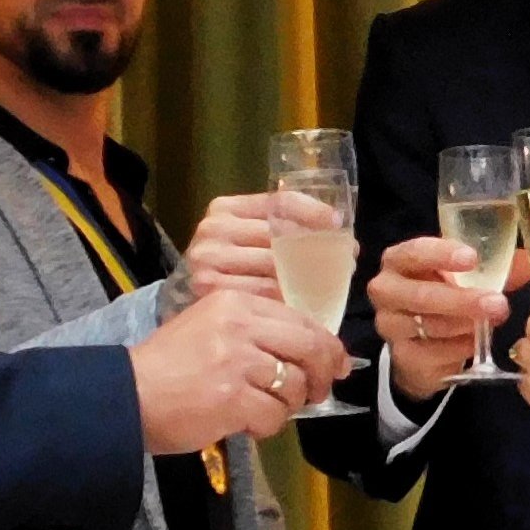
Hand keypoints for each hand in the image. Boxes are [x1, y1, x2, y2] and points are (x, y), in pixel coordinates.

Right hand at [129, 290, 349, 451]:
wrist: (126, 395)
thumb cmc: (169, 366)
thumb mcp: (212, 328)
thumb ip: (258, 333)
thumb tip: (316, 354)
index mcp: (237, 302)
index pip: (302, 320)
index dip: (328, 347)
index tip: (336, 365)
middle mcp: (240, 326)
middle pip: (311, 347)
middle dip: (322, 375)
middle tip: (316, 394)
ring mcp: (237, 362)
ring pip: (294, 385)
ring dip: (287, 405)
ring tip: (263, 409)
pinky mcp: (232, 398)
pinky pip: (273, 416)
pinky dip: (266, 426)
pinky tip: (246, 424)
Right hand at [171, 191, 332, 310]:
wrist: (184, 328)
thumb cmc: (225, 277)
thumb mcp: (245, 243)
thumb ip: (277, 230)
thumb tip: (336, 229)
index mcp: (225, 209)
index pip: (278, 202)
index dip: (312, 211)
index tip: (337, 224)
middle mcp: (212, 230)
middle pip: (279, 236)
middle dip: (317, 250)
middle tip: (345, 265)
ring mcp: (207, 259)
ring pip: (274, 267)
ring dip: (308, 280)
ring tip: (331, 289)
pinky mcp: (208, 289)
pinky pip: (263, 295)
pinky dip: (288, 303)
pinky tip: (305, 310)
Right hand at [368, 236, 515, 402]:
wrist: (419, 341)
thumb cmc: (443, 294)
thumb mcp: (460, 275)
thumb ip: (491, 266)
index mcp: (398, 261)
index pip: (414, 252)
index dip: (442, 254)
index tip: (472, 258)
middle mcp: (386, 291)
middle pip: (421, 295)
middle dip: (463, 301)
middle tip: (498, 304)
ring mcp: (390, 326)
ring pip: (430, 327)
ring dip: (467, 326)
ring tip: (493, 321)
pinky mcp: (403, 357)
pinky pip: (435, 354)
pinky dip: (461, 348)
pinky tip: (475, 342)